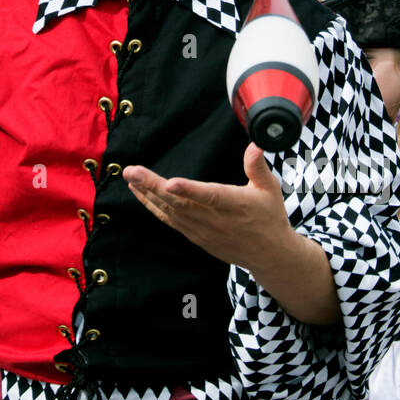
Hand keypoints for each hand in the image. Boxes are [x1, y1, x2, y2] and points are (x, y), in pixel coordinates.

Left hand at [124, 142, 293, 270]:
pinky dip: (152, 207)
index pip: (210, 196)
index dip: (189, 190)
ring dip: (147, 194)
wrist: (268, 255)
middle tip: (132, 171)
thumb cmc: (269, 217)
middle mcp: (215, 219)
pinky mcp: (195, 236)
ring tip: (130, 177)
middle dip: (153, 186)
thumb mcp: (269, 189)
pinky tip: (138, 193)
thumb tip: (256, 143)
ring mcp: (202, 230)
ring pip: (170, 212)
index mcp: (234, 205)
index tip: (170, 183)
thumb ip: (257, 165)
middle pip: (180, 203)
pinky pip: (169, 220)